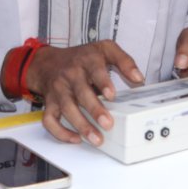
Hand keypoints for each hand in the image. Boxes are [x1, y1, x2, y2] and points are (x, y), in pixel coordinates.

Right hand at [24, 40, 143, 144]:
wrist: (48, 62)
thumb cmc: (82, 58)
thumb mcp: (105, 49)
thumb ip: (124, 61)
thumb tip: (139, 78)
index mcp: (87, 60)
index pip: (95, 70)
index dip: (103, 83)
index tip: (112, 95)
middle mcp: (71, 75)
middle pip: (81, 93)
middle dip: (94, 110)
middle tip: (108, 124)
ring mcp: (59, 90)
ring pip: (67, 108)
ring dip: (81, 125)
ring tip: (97, 138)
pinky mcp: (50, 103)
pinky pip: (50, 119)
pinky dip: (60, 131)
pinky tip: (76, 139)